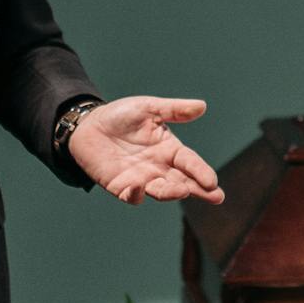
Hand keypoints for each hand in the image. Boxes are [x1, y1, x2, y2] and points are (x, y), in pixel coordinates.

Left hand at [68, 97, 223, 205]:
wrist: (88, 124)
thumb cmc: (121, 116)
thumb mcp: (149, 108)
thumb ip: (174, 110)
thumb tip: (202, 106)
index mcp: (169, 149)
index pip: (190, 162)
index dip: (201, 171)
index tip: (213, 181)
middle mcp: (159, 168)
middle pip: (182, 182)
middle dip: (199, 190)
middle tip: (215, 196)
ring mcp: (141, 179)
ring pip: (160, 191)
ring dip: (172, 193)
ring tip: (183, 191)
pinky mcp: (120, 187)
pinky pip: (131, 196)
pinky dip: (136, 195)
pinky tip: (140, 187)